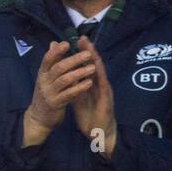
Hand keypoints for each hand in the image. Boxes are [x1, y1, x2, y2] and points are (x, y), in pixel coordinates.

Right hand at [22, 40, 96, 146]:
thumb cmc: (46, 94)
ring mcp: (49, 93)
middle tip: (88, 54)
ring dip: (79, 73)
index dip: (57, 51)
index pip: (47, 59)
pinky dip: (79, 88)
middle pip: (58, 68)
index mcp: (42, 74)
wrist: (39, 118)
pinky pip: (69, 94)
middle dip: (74, 60)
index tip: (67, 43)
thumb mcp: (46, 77)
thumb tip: (53, 43)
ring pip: (64, 80)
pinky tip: (89, 83)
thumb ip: (52, 61)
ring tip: (93, 68)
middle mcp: (44, 82)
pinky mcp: (55, 104)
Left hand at [70, 37, 116, 156]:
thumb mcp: (78, 96)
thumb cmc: (89, 113)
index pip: (86, 65)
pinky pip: (102, 88)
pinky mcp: (106, 101)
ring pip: (100, 74)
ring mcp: (104, 92)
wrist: (98, 132)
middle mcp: (99, 84)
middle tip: (83, 38)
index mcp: (91, 83)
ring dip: (96, 61)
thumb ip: (73, 84)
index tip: (73, 40)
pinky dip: (99, 78)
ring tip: (91, 49)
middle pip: (94, 65)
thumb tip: (65, 72)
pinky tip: (96, 70)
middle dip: (89, 51)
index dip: (81, 53)